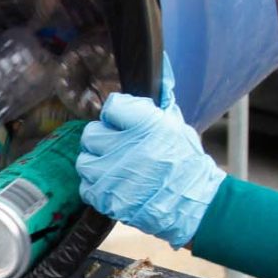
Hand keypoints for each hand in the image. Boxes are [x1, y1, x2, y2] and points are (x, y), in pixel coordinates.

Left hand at [76, 77, 225, 248]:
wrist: (193, 204)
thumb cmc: (186, 164)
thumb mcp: (175, 124)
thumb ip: (154, 105)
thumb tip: (156, 74)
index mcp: (145, 123)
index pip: (111, 106)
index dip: (117, 115)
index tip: (123, 123)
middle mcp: (125, 146)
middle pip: (91, 133)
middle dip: (103, 139)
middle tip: (118, 147)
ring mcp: (112, 174)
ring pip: (84, 160)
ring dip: (97, 163)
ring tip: (115, 168)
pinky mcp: (106, 197)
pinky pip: (85, 186)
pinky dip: (96, 186)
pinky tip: (114, 185)